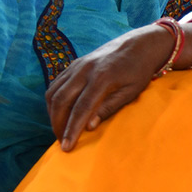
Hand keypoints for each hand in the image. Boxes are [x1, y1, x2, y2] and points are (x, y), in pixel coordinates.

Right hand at [45, 24, 169, 149]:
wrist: (139, 44)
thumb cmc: (139, 70)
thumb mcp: (131, 91)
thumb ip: (109, 108)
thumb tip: (89, 126)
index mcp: (102, 78)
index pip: (81, 109)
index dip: (72, 129)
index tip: (66, 147)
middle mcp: (85, 70)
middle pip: (61, 101)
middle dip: (57, 124)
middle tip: (61, 141)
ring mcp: (77, 65)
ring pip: (53, 92)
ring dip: (52, 113)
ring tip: (59, 129)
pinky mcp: (74, 63)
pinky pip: (56, 84)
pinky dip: (53, 100)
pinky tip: (59, 112)